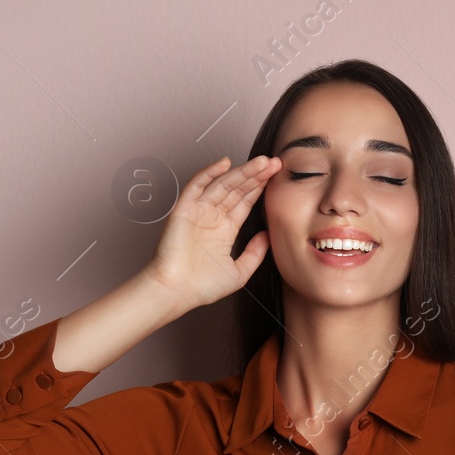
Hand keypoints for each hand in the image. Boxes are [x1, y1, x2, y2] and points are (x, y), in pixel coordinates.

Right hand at [144, 154, 281, 308]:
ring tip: (263, 162)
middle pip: (237, 189)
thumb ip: (255, 253)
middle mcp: (212, 217)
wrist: (176, 293)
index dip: (260, 188)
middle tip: (275, 163)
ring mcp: (198, 211)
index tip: (278, 176)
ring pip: (223, 184)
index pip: (245, 202)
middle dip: (256, 175)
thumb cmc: (202, 287)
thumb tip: (268, 235)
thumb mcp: (239, 272)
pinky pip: (196, 186)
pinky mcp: (183, 209)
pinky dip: (209, 173)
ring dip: (242, 171)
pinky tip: (225, 162)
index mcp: (225, 229)